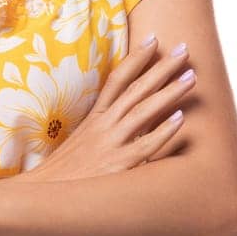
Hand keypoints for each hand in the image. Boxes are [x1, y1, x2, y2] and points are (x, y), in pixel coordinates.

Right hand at [20, 35, 197, 182]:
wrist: (45, 196)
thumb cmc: (66, 172)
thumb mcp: (82, 142)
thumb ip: (104, 128)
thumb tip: (127, 117)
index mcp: (95, 117)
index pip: (117, 79)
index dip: (136, 58)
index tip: (154, 39)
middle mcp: (105, 126)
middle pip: (137, 89)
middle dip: (162, 68)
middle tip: (185, 50)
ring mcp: (112, 144)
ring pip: (144, 112)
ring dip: (169, 92)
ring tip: (191, 77)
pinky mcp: (119, 166)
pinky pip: (146, 146)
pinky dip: (164, 131)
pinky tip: (181, 118)